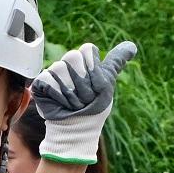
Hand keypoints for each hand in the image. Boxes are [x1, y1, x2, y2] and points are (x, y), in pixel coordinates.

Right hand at [30, 40, 136, 164]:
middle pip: (73, 56)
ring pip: (60, 68)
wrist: (79, 126)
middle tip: (84, 97)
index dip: (94, 69)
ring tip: (73, 102)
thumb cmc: (94, 106)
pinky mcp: (41, 82)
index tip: (96, 84)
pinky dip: (58, 96)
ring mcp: (54, 72)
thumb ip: (115, 61)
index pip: (88, 49)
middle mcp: (69, 63)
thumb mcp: (107, 82)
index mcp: (84, 60)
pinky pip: (48, 80)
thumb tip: (132, 46)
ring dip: (71, 92)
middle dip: (83, 82)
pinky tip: (61, 103)